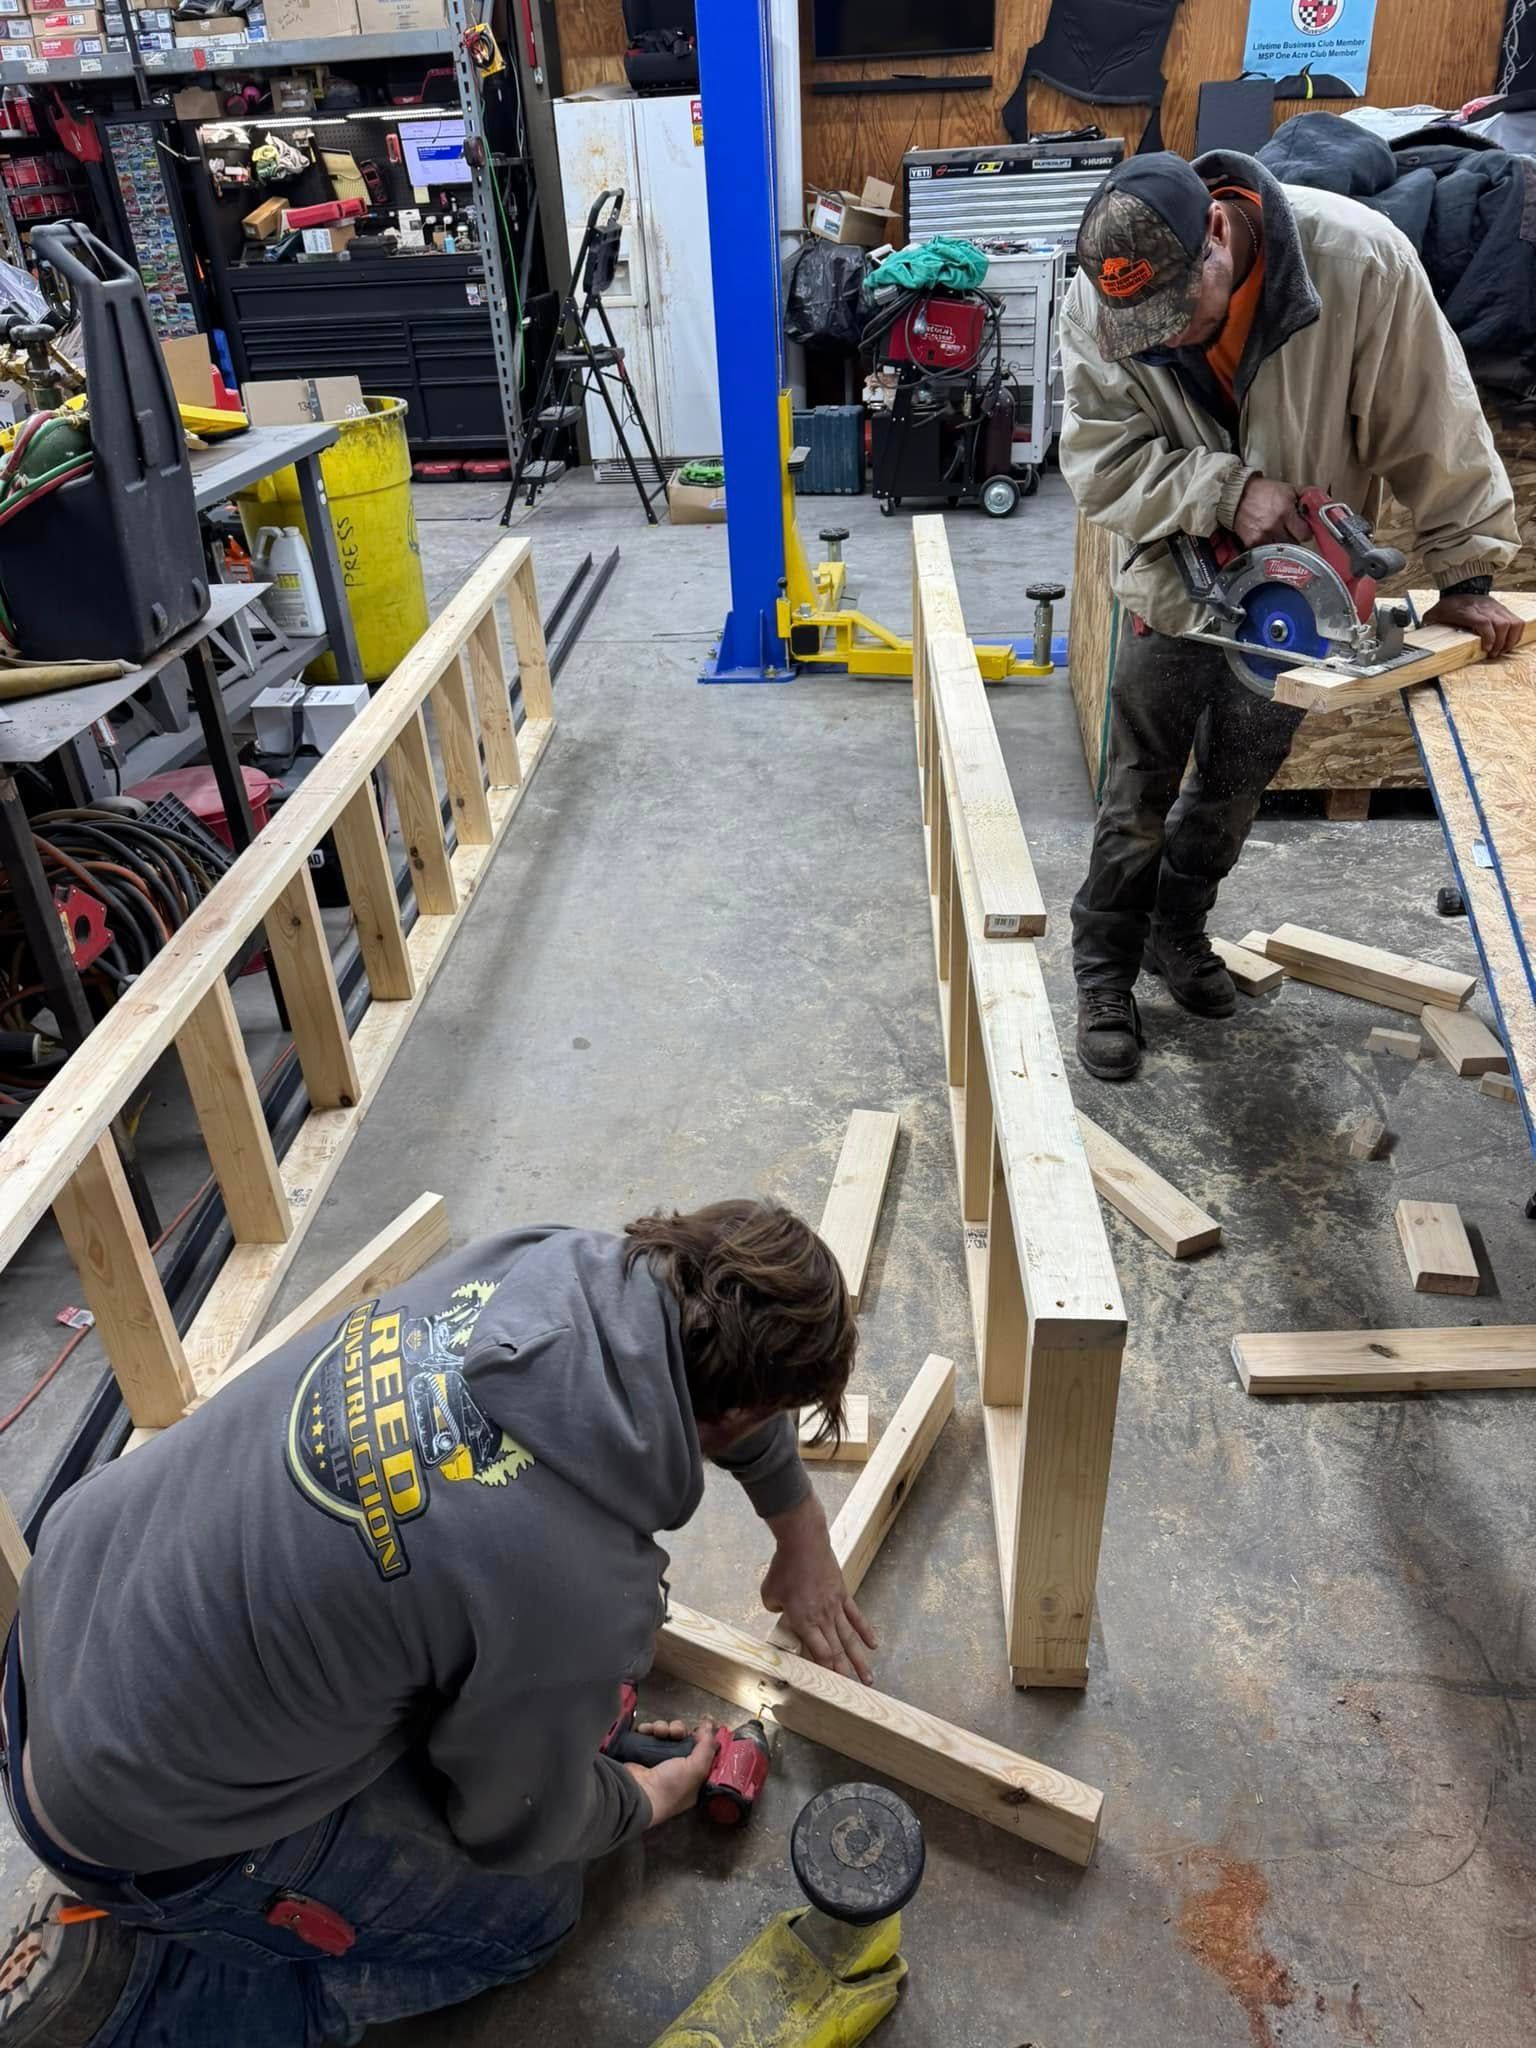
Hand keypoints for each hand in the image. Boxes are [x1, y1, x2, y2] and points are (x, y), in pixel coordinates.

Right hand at [623, 1718, 715, 1826]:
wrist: (638, 1793)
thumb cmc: (671, 1787)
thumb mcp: (696, 1769)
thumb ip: (707, 1747)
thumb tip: (710, 1727)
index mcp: (691, 1775)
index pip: (698, 1749)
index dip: (698, 1737)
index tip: (698, 1727)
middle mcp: (675, 1767)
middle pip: (681, 1737)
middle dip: (678, 1729)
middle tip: (675, 1732)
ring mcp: (657, 1760)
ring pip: (665, 1733)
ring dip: (662, 1727)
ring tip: (658, 1731)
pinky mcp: (641, 1753)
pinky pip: (648, 1734)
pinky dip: (647, 1729)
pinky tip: (645, 1731)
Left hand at [761, 1494, 876, 1683]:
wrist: (803, 1541)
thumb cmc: (783, 1567)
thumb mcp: (769, 1593)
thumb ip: (775, 1608)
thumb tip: (782, 1611)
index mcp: (803, 1621)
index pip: (818, 1653)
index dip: (826, 1672)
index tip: (831, 1688)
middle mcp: (822, 1618)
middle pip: (836, 1651)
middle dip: (844, 1674)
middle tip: (854, 1694)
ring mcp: (835, 1607)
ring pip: (850, 1639)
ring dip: (860, 1660)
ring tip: (869, 1679)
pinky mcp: (843, 1594)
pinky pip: (856, 1616)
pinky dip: (866, 1631)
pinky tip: (874, 1645)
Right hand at [1231, 476, 1310, 547]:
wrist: (1237, 495)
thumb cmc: (1263, 492)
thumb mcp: (1288, 489)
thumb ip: (1304, 498)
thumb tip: (1319, 505)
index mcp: (1286, 510)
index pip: (1305, 533)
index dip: (1306, 532)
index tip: (1304, 530)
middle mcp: (1275, 524)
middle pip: (1295, 544)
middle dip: (1295, 538)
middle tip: (1291, 533)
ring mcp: (1263, 535)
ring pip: (1281, 550)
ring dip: (1283, 545)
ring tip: (1279, 537)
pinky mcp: (1252, 542)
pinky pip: (1266, 552)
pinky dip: (1268, 549)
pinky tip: (1268, 541)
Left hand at [1422, 591, 1524, 658]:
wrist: (1461, 587)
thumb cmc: (1447, 605)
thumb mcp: (1433, 615)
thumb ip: (1428, 626)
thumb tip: (1416, 640)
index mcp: (1466, 611)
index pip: (1484, 622)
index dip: (1489, 637)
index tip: (1486, 649)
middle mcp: (1484, 608)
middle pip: (1502, 625)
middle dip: (1500, 643)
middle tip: (1492, 654)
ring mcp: (1495, 608)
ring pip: (1513, 623)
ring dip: (1510, 640)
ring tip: (1501, 650)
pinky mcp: (1503, 609)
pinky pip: (1517, 621)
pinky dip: (1516, 634)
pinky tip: (1508, 642)